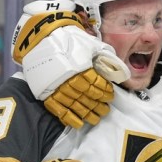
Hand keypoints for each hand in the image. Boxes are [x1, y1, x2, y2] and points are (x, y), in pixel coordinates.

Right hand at [12, 0, 129, 127]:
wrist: (40, 38)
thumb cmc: (68, 40)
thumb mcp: (90, 44)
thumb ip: (105, 56)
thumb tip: (121, 70)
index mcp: (81, 67)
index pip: (97, 84)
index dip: (105, 91)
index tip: (110, 96)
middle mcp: (69, 79)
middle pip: (88, 96)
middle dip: (98, 105)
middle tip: (105, 110)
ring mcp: (57, 87)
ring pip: (75, 104)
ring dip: (87, 113)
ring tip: (95, 118)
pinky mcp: (46, 93)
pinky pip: (58, 109)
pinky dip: (68, 118)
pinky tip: (78, 123)